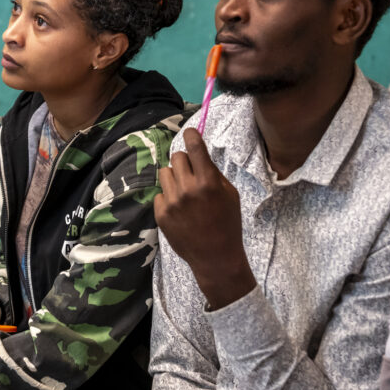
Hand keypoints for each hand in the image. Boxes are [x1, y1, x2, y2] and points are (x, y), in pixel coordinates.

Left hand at [154, 128, 255, 309]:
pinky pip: (160, 194)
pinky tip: (179, 210)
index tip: (189, 133)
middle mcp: (187, 189)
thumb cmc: (227, 223)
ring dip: (174, 178)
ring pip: (164, 173)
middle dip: (184, 162)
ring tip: (184, 192)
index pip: (194, 147)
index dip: (191, 136)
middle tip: (191, 174)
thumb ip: (212, 173)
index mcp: (208, 182)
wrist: (215, 256)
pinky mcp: (161, 214)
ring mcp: (172, 202)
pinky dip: (168, 197)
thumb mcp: (230, 194)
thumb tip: (198, 155)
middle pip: (176, 157)